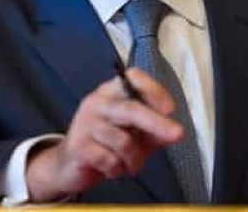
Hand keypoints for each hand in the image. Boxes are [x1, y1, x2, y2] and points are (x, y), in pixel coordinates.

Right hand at [24, 67, 182, 201]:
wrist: (68, 165)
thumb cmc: (107, 145)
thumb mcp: (134, 135)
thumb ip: (153, 131)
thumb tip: (174, 132)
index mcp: (112, 92)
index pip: (132, 79)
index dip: (153, 90)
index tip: (169, 109)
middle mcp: (97, 102)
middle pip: (130, 109)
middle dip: (156, 123)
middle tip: (178, 134)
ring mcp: (85, 122)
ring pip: (123, 141)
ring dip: (134, 160)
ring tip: (131, 165)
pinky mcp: (78, 145)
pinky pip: (109, 159)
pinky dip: (117, 169)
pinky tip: (113, 169)